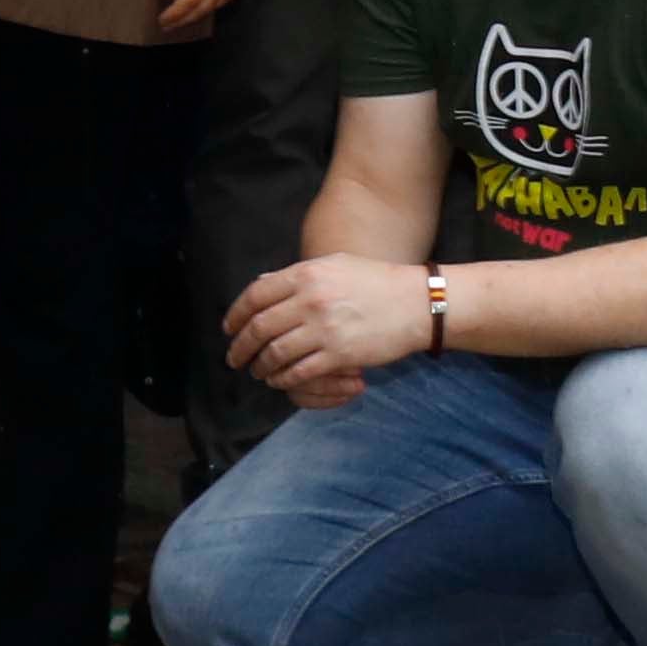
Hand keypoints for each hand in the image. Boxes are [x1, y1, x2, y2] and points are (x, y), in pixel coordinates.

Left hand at [221, 251, 437, 409]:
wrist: (417, 303)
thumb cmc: (376, 282)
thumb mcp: (335, 265)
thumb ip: (297, 275)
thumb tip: (260, 285)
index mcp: (306, 274)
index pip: (256, 295)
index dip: (236, 315)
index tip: (229, 328)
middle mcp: (311, 300)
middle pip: (260, 327)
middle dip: (241, 346)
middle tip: (234, 357)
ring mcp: (324, 329)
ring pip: (275, 353)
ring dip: (260, 366)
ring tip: (257, 371)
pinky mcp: (339, 355)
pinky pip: (299, 372)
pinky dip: (283, 379)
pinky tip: (279, 380)